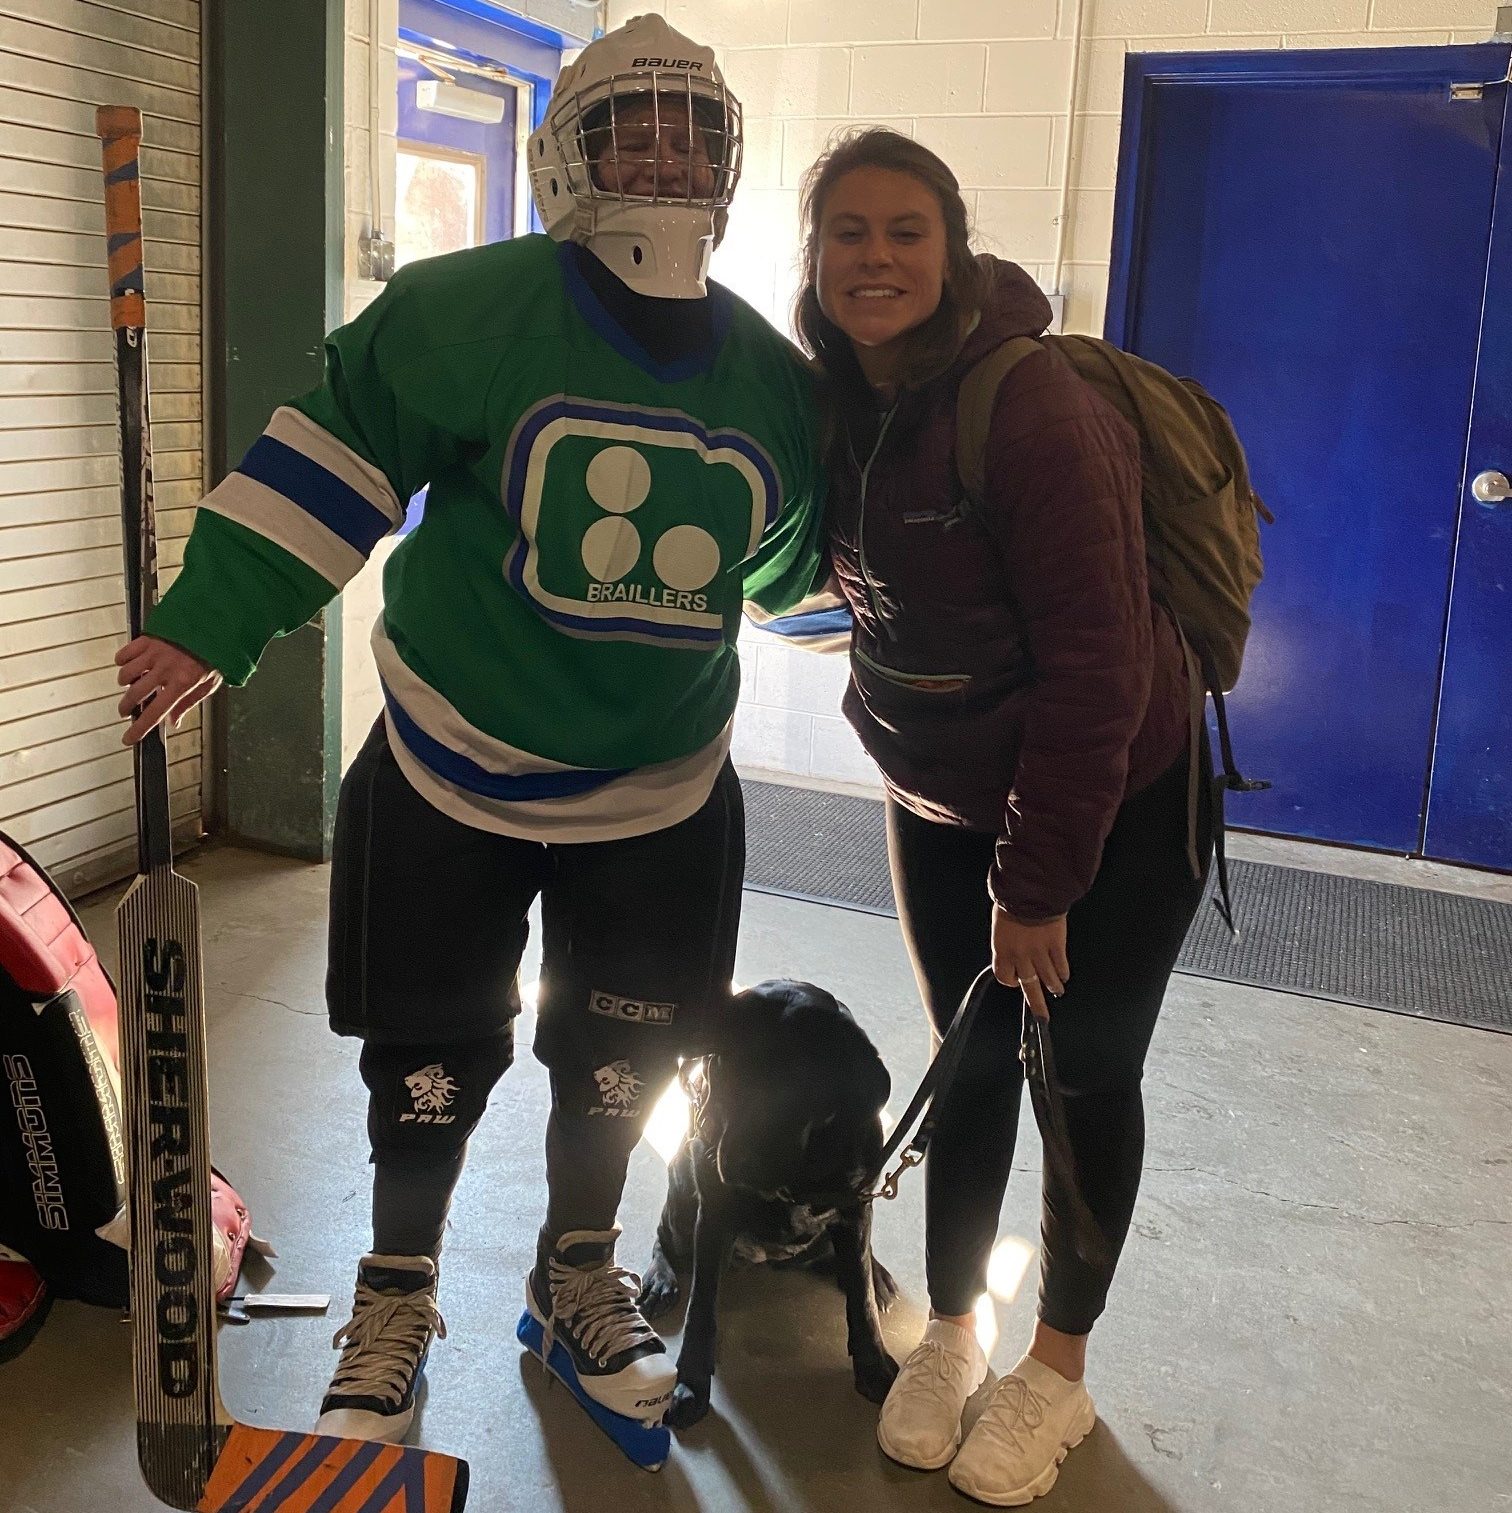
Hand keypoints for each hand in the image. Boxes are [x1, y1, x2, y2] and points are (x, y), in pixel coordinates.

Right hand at [115, 635, 220, 745]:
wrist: (216, 627)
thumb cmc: (214, 655)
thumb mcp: (208, 684)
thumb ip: (188, 703)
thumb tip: (173, 722)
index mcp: (183, 683)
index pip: (156, 712)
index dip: (140, 728)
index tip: (129, 738)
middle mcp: (166, 669)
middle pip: (135, 694)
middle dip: (126, 707)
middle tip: (127, 711)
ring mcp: (155, 652)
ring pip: (126, 674)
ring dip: (125, 684)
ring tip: (131, 685)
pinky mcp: (148, 639)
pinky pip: (125, 654)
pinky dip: (123, 662)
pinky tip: (130, 665)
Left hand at [991, 906, 1069, 1020]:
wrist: (1032, 891)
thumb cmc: (1012, 902)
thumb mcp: (1000, 924)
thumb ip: (1006, 942)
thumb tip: (1013, 951)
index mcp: (1002, 950)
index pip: (1004, 977)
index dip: (1011, 981)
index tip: (1016, 980)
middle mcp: (1020, 956)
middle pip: (1028, 986)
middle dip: (1036, 1004)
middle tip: (1041, 1018)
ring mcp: (1039, 952)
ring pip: (1047, 978)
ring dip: (1053, 986)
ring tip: (1057, 990)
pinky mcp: (1056, 946)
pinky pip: (1060, 965)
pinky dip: (1063, 973)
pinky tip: (1064, 976)